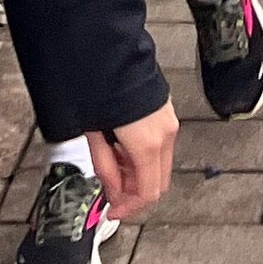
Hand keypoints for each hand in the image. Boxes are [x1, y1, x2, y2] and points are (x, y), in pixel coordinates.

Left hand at [89, 99, 177, 221]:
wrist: (108, 52)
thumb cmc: (98, 88)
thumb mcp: (94, 136)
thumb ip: (106, 168)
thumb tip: (112, 191)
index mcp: (147, 144)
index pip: (148, 193)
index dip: (129, 208)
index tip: (113, 211)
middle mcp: (164, 135)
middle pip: (158, 181)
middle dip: (134, 192)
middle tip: (110, 192)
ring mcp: (168, 122)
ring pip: (160, 164)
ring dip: (138, 173)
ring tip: (111, 165)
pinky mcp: (165, 112)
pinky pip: (160, 145)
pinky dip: (143, 156)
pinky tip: (121, 147)